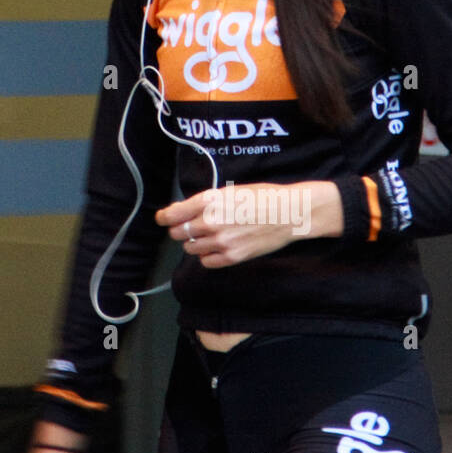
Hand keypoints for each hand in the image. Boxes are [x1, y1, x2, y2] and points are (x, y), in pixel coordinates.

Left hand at [158, 180, 341, 267]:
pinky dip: (207, 256)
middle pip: (178, 233)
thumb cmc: (262, 197)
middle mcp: (212, 222)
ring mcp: (222, 241)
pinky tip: (216, 247)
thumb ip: (204, 202)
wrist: (289, 213)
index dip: (164, 217)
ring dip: (194, 242)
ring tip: (208, 235)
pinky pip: (206, 261)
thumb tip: (180, 211)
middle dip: (180, 229)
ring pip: (190, 248)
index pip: (172, 214)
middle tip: (189, 226)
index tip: (162, 219)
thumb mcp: (229, 191)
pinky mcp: (233, 257)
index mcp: (209, 201)